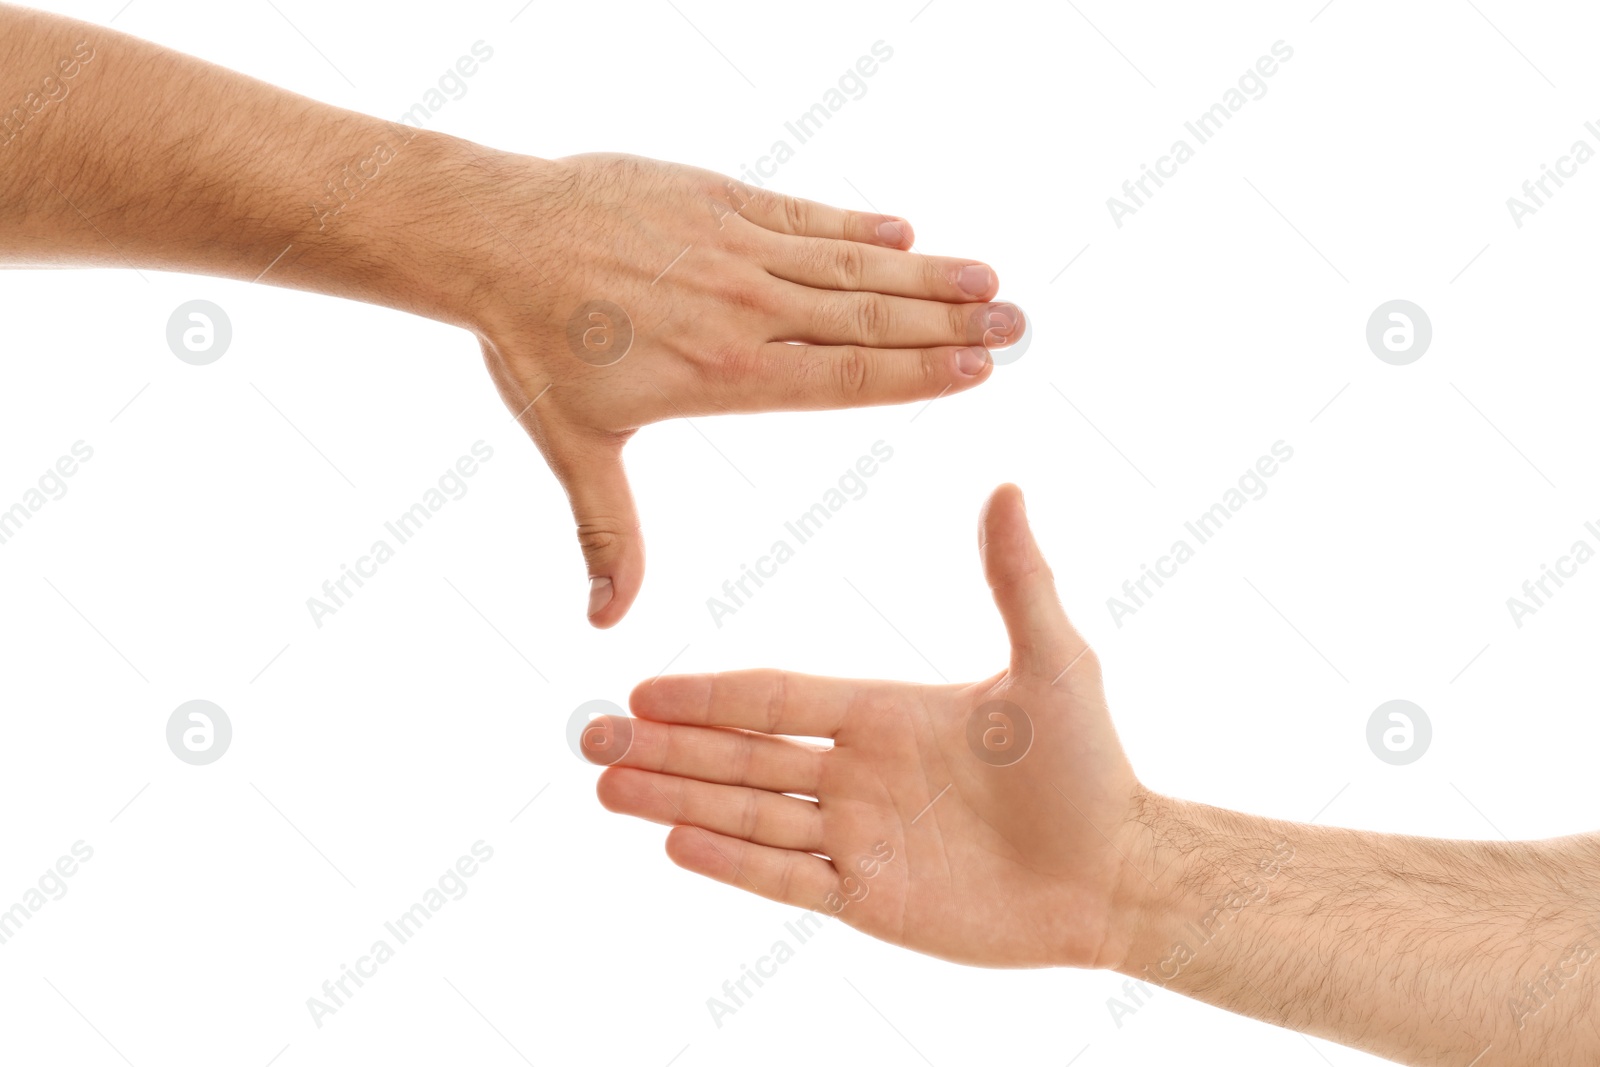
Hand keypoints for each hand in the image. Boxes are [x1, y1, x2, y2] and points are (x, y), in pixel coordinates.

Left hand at [454, 151, 1022, 626]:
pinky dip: (856, 223)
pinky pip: (802, 213)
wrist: (494, 239)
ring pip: (850, 264)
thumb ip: (609, 534)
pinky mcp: (716, 197)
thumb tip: (604, 624)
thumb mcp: (576, 451)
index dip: (917, 377)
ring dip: (924, 274)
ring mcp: (735, 248)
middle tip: (1018, 325)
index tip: (979, 373)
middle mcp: (746, 309)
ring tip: (987, 278)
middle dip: (950, 326)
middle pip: (868, 321)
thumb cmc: (533, 349)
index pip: (845, 379)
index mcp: (727, 376)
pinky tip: (905, 230)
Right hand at [580, 484, 1144, 967]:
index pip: (774, 700)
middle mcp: (856, 774)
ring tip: (607, 789)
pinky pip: (786, 879)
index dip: (707, 696)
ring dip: (676, 801)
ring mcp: (857, 838)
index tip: (643, 689)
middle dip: (664, 750)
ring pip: (747, 816)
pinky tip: (675, 846)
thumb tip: (1008, 485)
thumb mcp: (1054, 659)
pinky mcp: (870, 898)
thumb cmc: (1091, 765)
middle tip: (589, 741)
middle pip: (739, 757)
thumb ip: (1017, 579)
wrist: (1118, 873)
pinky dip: (732, 864)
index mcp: (882, 713)